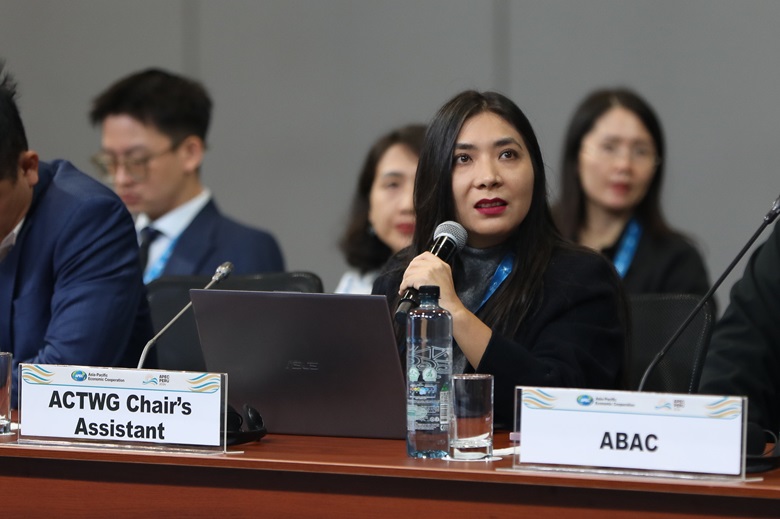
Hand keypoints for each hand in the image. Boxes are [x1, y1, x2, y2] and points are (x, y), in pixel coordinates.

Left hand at [400, 252, 491, 367]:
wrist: (451, 308)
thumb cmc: (446, 299)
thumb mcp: (444, 280)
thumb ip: (434, 274)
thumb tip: (417, 273)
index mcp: (442, 265)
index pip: (425, 255)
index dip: (415, 261)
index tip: (412, 270)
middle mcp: (437, 265)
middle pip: (414, 263)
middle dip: (408, 272)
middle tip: (406, 282)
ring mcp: (430, 271)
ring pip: (410, 271)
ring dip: (405, 280)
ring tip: (405, 287)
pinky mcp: (424, 278)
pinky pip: (408, 280)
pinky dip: (403, 286)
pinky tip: (404, 291)